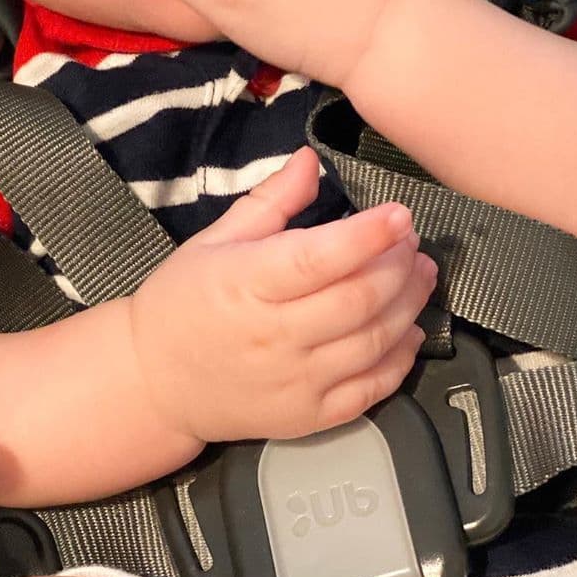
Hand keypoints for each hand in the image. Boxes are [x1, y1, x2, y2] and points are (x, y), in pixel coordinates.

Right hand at [128, 148, 436, 443]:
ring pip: (374, 341)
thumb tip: (310, 160)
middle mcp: (275, 335)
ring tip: (421, 275)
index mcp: (247, 283)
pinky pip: (371, 389)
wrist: (155, 382)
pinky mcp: (309, 416)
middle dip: (398, 265)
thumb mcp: (215, 240)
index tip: (400, 214)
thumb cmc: (183, 301)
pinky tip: (410, 331)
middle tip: (411, 242)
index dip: (368, 236)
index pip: (320, 258)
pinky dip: (400, 360)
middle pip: (359, 298)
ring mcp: (296, 381)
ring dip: (410, 305)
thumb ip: (270, 201)